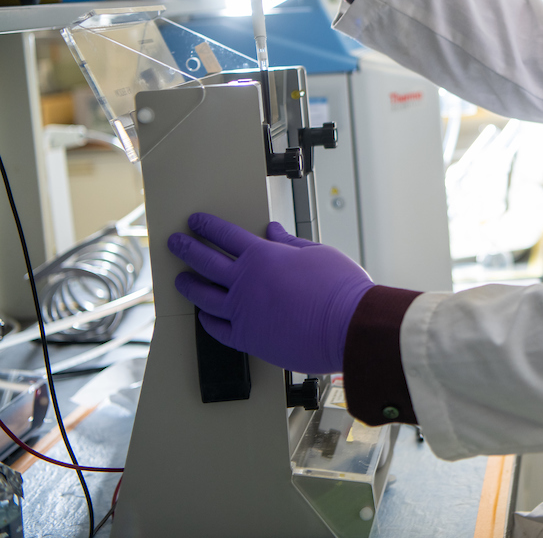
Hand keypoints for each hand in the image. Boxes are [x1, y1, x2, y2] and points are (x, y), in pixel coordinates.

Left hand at [170, 213, 373, 372]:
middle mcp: (245, 282)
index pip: (225, 235)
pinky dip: (206, 321)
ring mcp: (242, 312)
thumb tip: (274, 232)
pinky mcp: (247, 338)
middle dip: (186, 249)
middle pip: (205, 262)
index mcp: (263, 257)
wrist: (349, 325)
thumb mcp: (318, 253)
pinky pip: (216, 329)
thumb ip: (290, 243)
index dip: (207, 226)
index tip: (196, 221)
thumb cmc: (340, 289)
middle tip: (176, 243)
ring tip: (180, 280)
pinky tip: (203, 316)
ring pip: (203, 296)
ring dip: (189, 285)